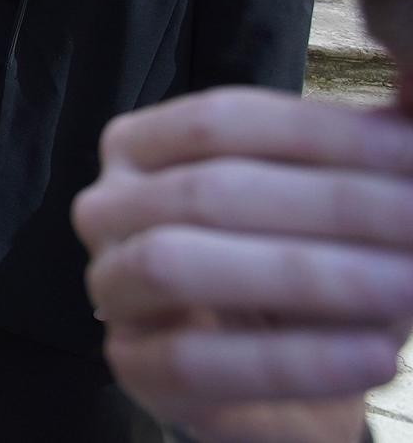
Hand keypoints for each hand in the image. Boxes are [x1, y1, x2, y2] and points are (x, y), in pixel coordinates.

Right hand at [74, 87, 412, 442]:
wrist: (295, 372)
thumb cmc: (311, 265)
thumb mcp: (340, 201)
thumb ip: (370, 147)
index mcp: (142, 147)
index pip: (220, 119)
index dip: (321, 133)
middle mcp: (108, 208)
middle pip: (206, 190)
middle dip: (330, 204)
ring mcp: (111, 288)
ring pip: (177, 265)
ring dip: (307, 275)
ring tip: (406, 283)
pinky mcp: (132, 369)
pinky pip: (197, 363)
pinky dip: (295, 361)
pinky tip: (378, 356)